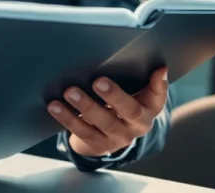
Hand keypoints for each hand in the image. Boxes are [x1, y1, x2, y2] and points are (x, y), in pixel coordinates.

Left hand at [48, 68, 168, 157]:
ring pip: (102, 123)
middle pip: (128, 111)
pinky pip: (82, 133)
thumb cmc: (122, 104)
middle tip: (97, 81)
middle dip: (113, 96)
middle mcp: (136, 126)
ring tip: (69, 92)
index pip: (158, 96)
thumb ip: (144, 81)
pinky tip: (55, 106)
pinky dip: (67, 118)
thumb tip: (160, 69)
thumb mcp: (136, 94)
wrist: (109, 134)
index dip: (159, 85)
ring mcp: (117, 138)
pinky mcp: (99, 146)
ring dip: (85, 107)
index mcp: (148, 109)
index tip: (158, 69)